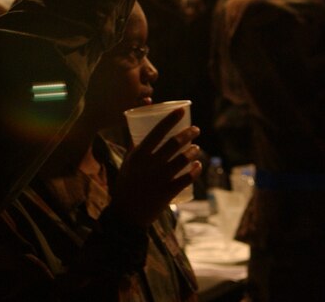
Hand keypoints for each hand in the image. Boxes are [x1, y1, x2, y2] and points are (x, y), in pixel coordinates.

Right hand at [108, 108, 202, 227]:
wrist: (126, 214)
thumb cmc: (125, 185)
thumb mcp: (127, 164)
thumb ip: (134, 147)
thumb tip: (137, 130)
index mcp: (138, 155)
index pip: (157, 131)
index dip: (170, 119)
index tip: (181, 110)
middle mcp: (150, 164)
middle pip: (174, 143)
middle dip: (188, 133)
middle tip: (196, 129)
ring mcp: (160, 178)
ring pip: (183, 159)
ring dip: (193, 151)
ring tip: (197, 148)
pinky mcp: (168, 192)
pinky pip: (187, 178)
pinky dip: (195, 170)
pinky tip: (199, 165)